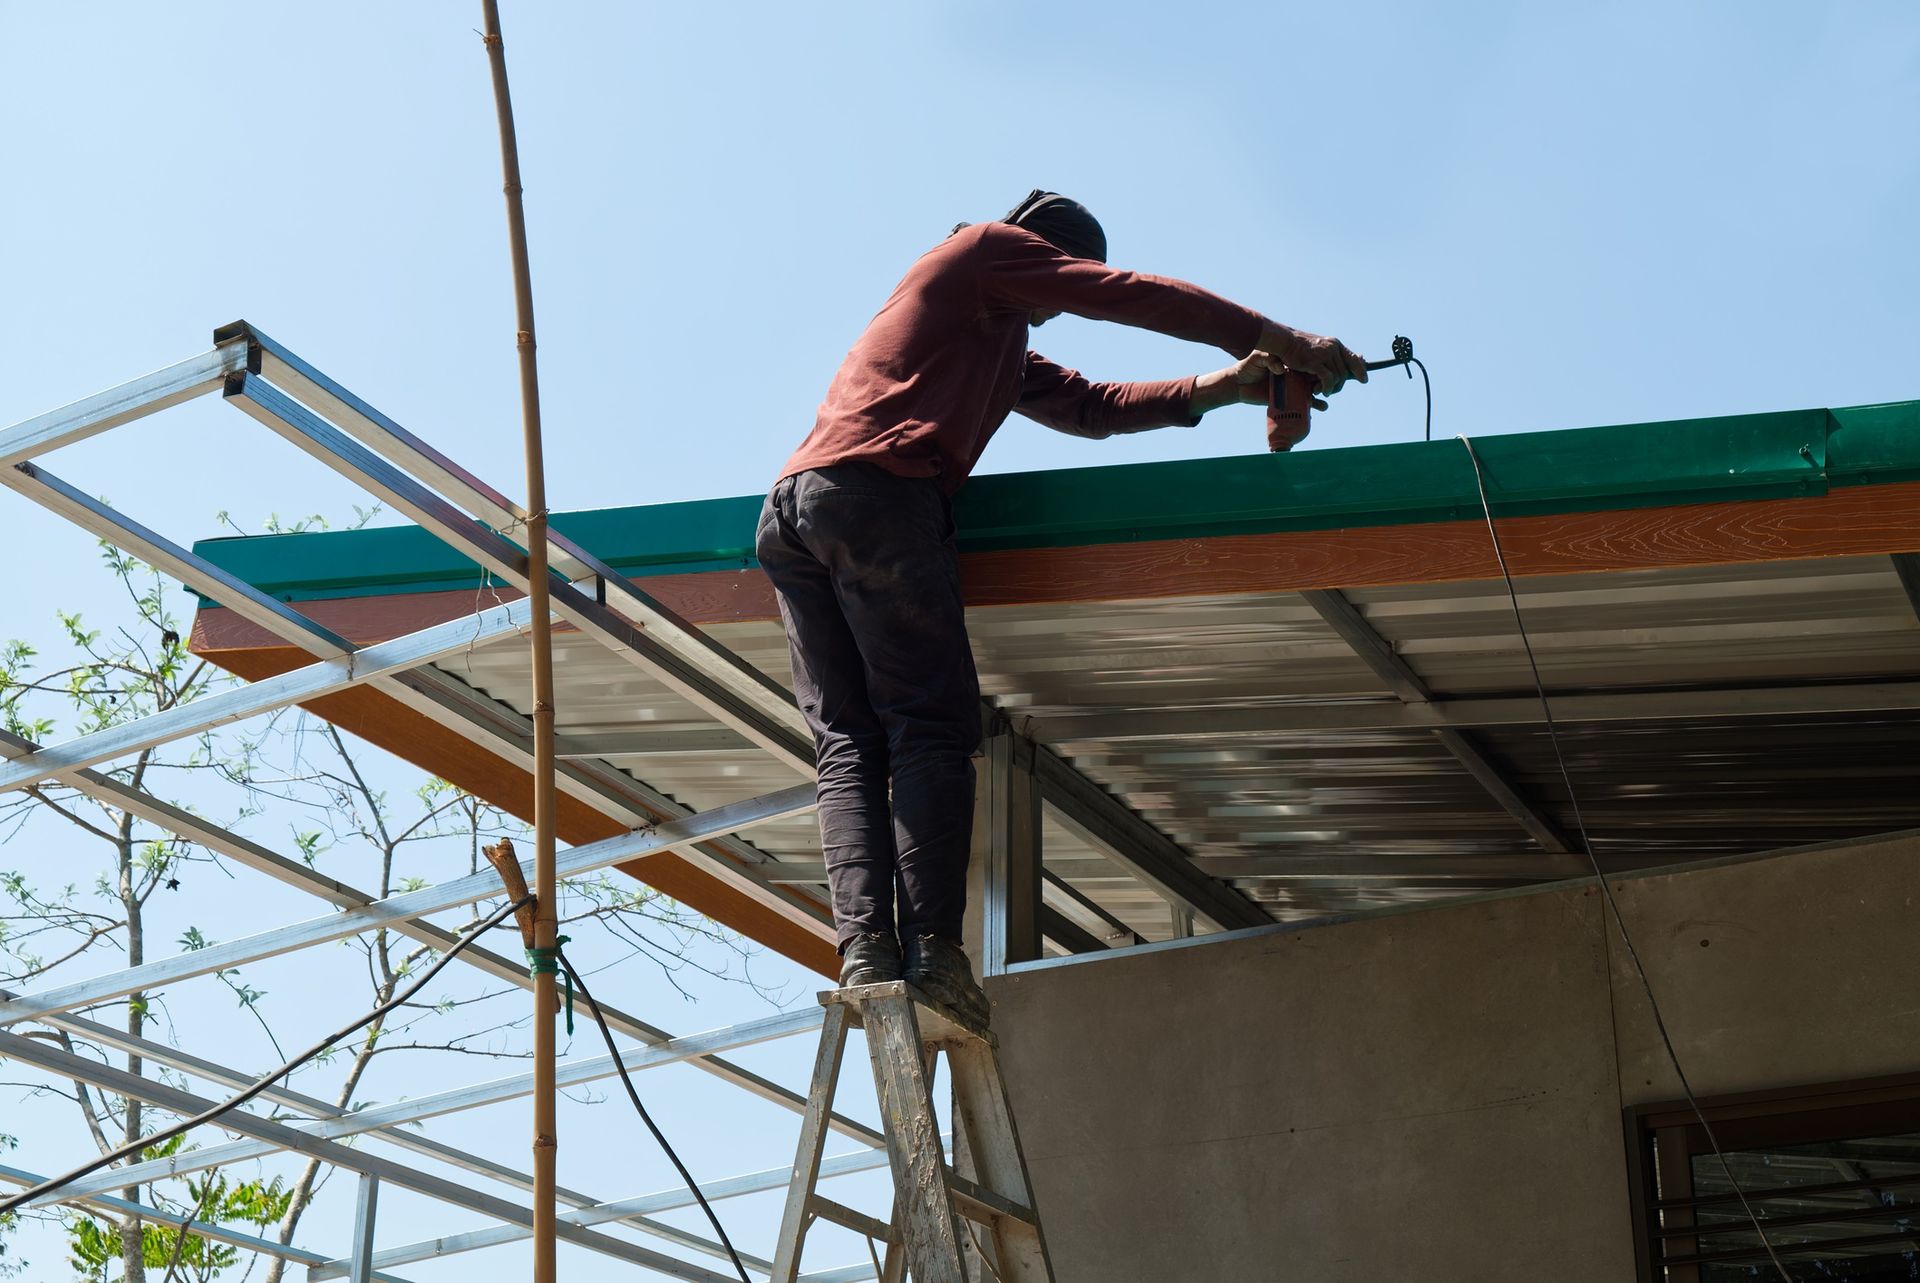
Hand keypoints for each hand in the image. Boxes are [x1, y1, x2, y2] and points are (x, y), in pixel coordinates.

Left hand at [1190, 351, 1327, 415]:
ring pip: (1316, 389)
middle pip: (1319, 375)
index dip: (1321, 365)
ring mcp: (1295, 386)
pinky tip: (1322, 407)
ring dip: (1325, 393)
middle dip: (1326, 381)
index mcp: (1292, 360)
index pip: (1312, 361)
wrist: (1238, 383)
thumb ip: (1267, 359)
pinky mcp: (1290, 399)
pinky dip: (1317, 404)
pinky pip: (1308, 402)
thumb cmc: (1247, 366)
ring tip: (1324, 398)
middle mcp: (1296, 373)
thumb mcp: (1256, 358)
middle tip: (1319, 388)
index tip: (1321, 371)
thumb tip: (1281, 368)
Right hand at [1258, 322, 1368, 396]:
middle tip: (1330, 392)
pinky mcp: (1315, 362)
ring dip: (1330, 388)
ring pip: (1337, 377)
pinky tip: (1319, 391)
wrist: (1284, 341)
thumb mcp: (1318, 349)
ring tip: (1321, 391)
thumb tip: (1344, 362)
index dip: (1360, 370)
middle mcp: (1332, 347)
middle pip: (1344, 372)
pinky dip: (1325, 387)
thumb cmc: (1298, 347)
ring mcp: (1324, 354)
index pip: (1352, 358)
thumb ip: (1330, 356)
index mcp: (1334, 344)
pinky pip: (1328, 379)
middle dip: (1339, 385)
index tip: (1364, 380)